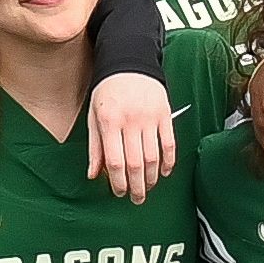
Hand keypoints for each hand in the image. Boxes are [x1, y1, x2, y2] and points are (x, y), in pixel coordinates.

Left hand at [82, 70, 176, 198]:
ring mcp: (150, 118)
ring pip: (153, 157)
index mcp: (110, 121)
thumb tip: (93, 175)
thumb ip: (94, 147)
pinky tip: (163, 173)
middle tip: (136, 199)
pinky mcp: (165, 115)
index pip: (115, 160)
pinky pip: (170, 144)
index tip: (118, 192)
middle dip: (136, 186)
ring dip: (151, 178)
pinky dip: (168, 162)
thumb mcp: (94, 116)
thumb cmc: (108, 92)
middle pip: (136, 163)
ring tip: (147, 189)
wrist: (129, 63)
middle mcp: (131, 121)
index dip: (117, 181)